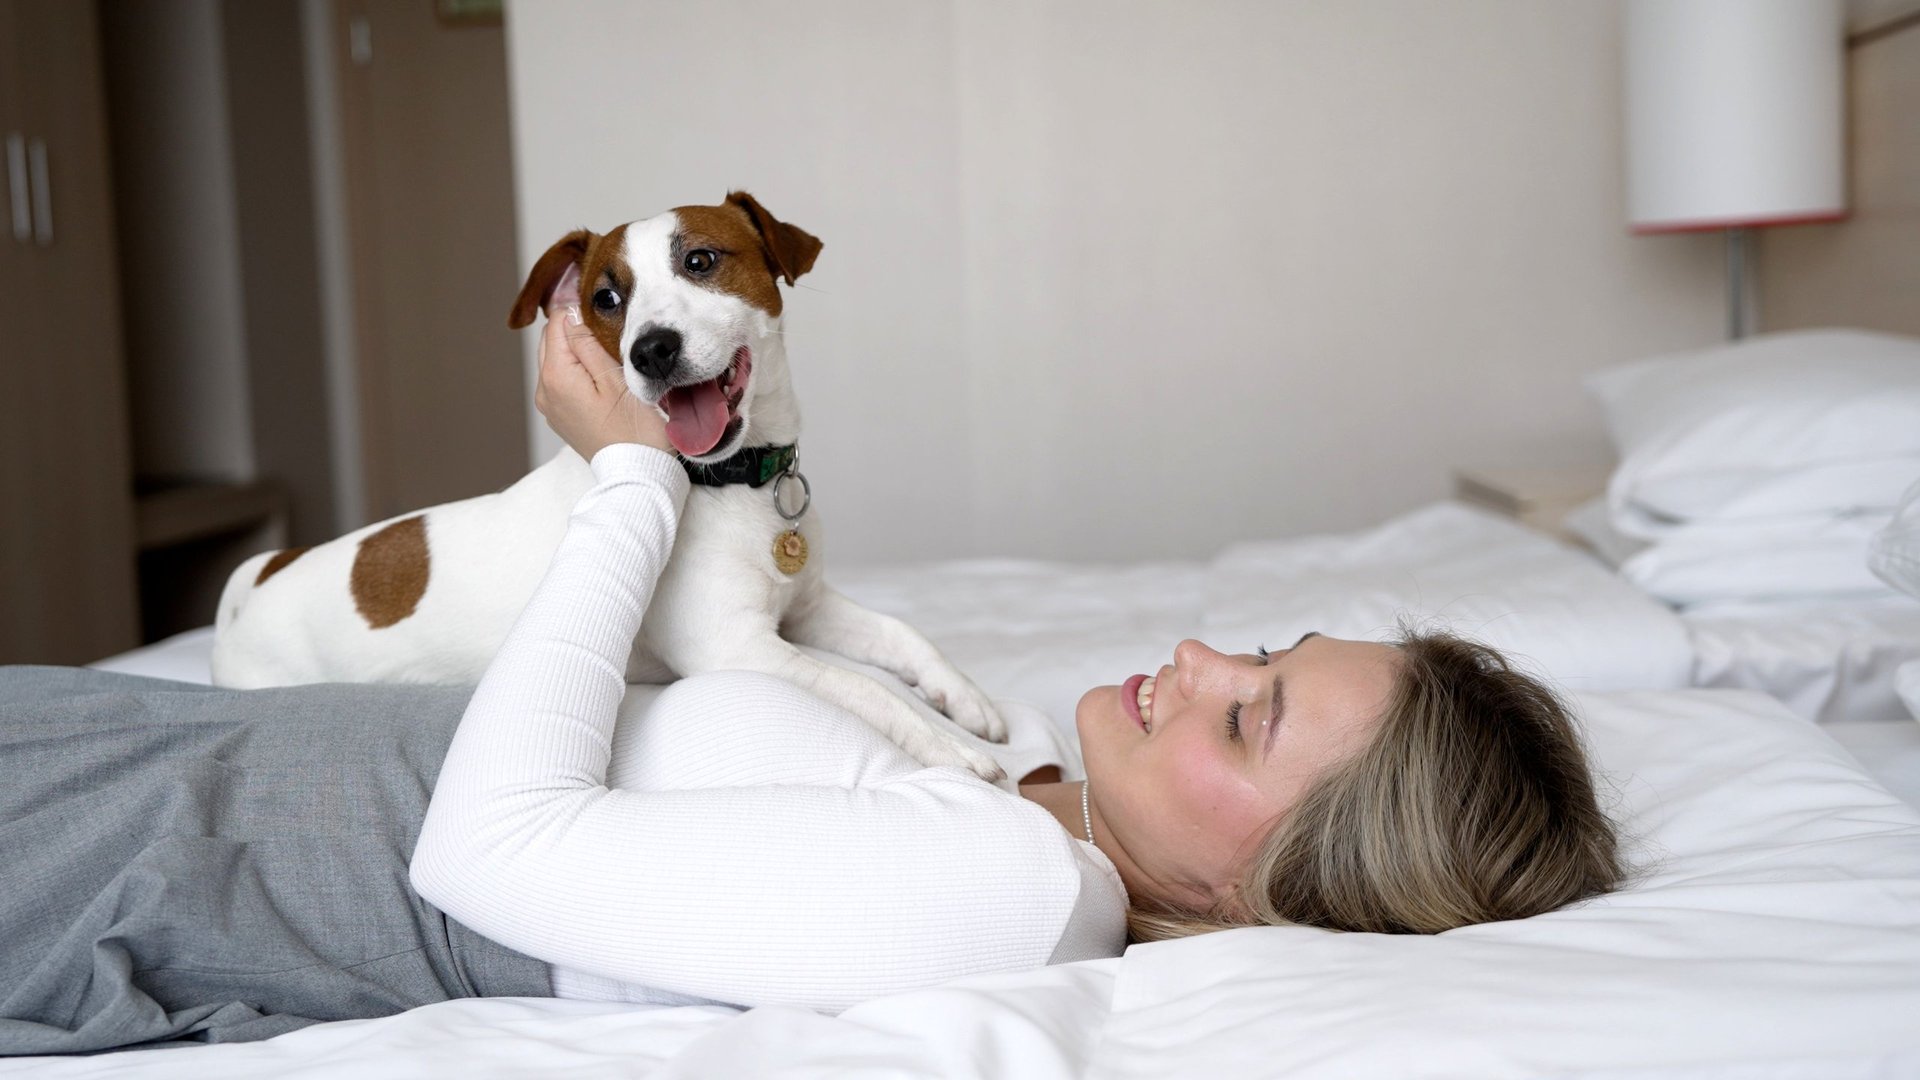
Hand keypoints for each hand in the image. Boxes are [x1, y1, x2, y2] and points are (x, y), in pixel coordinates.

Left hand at [534, 302, 671, 460]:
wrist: (637, 474)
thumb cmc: (637, 431)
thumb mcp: (619, 378)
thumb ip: (589, 343)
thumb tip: (572, 313)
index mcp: (557, 375)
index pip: (557, 321)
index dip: (580, 308)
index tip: (605, 310)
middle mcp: (545, 390)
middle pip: (551, 339)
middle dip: (575, 328)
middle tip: (610, 328)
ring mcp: (550, 405)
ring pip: (556, 359)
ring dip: (576, 349)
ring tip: (608, 351)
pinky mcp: (560, 416)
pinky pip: (561, 380)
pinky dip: (576, 370)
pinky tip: (601, 375)